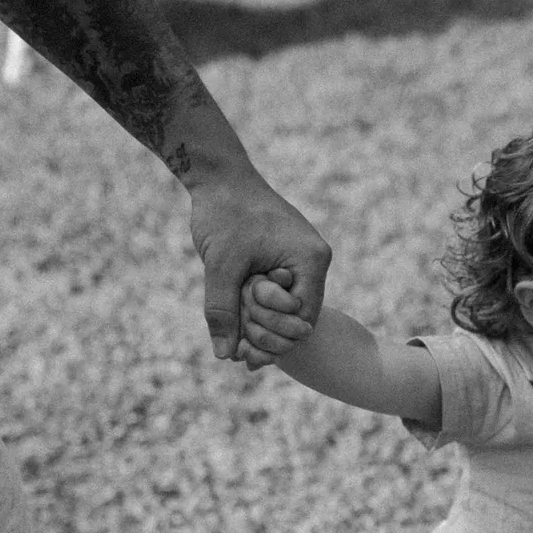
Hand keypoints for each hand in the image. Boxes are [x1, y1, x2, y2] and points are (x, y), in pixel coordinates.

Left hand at [188, 170, 329, 369]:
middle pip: (298, 321)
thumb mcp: (221, 265)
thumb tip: (225, 355)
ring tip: (231, 327)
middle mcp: (313, 262)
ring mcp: (301, 261)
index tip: (244, 350)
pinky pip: (278, 297)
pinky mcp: (285, 261)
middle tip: (235, 338)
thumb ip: (224, 310)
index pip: (303, 320)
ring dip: (258, 323)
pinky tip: (236, 324)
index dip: (274, 339)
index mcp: (310, 259)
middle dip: (265, 332)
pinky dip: (257, 310)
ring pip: (285, 311)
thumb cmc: (225, 213)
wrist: (220, 177)